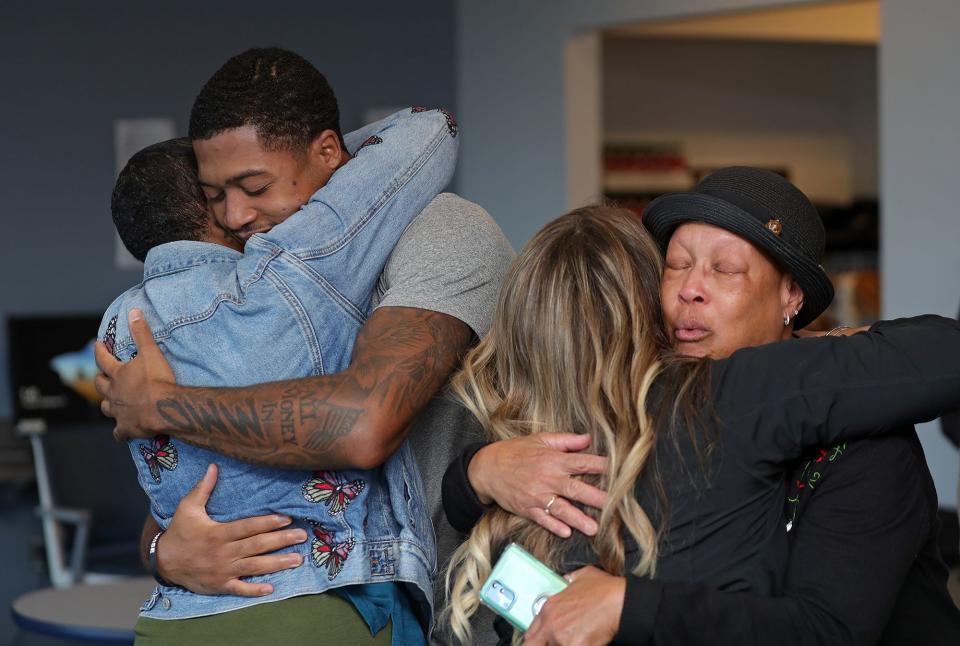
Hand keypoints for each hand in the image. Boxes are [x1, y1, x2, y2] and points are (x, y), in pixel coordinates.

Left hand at [95, 308, 176, 440]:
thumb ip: (142, 332)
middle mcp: (113, 393)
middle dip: (100, 379)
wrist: (164, 408)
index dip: (99, 351)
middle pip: (100, 386)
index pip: (103, 360)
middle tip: (102, 376)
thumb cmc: (157, 380)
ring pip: (106, 408)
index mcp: (117, 374)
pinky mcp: (126, 428)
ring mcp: (118, 412)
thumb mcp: (151, 352)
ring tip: (111, 402)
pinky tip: (121, 432)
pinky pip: (118, 432)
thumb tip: (133, 311)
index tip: (97, 344)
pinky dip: (119, 431)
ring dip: (107, 404)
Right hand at [155, 464, 307, 595]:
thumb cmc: (179, 531)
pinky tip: (271, 589)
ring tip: (297, 559)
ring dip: (277, 564)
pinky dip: (254, 590)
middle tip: (302, 536)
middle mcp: (223, 552)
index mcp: (218, 533)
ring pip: (254, 567)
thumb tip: (213, 466)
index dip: (268, 523)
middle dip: (281, 541)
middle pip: (256, 546)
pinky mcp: (220, 585)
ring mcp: (222, 571)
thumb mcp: (188, 508)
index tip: (287, 519)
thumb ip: (202, 488)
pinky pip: (239, 589)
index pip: (247, 527)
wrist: (163, 561)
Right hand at [467, 434, 606, 537]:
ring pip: (561, 509)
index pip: (582, 463)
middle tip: (614, 505)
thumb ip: (566, 440)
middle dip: (595, 497)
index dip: (600, 466)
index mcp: (553, 459)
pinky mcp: (527, 508)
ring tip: (594, 528)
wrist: (487, 468)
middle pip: (575, 489)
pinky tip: (566, 533)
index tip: (618, 471)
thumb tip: (588, 438)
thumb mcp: (540, 439)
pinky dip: (554, 526)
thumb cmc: (515, 451)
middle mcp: (547, 478)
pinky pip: (543, 519)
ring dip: (578, 518)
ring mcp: (537, 495)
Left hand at [525, 566, 624, 645]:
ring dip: (562, 645)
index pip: (530, 633)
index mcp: (549, 609)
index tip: (543, 640)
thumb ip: (568, 580)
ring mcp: (563, 639)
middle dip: (543, 645)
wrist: (620, 601)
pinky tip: (586, 642)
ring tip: (575, 639)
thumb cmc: (604, 589)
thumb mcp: (581, 576)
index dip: (537, 639)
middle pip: (534, 645)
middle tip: (554, 642)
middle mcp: (552, 625)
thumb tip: (567, 580)